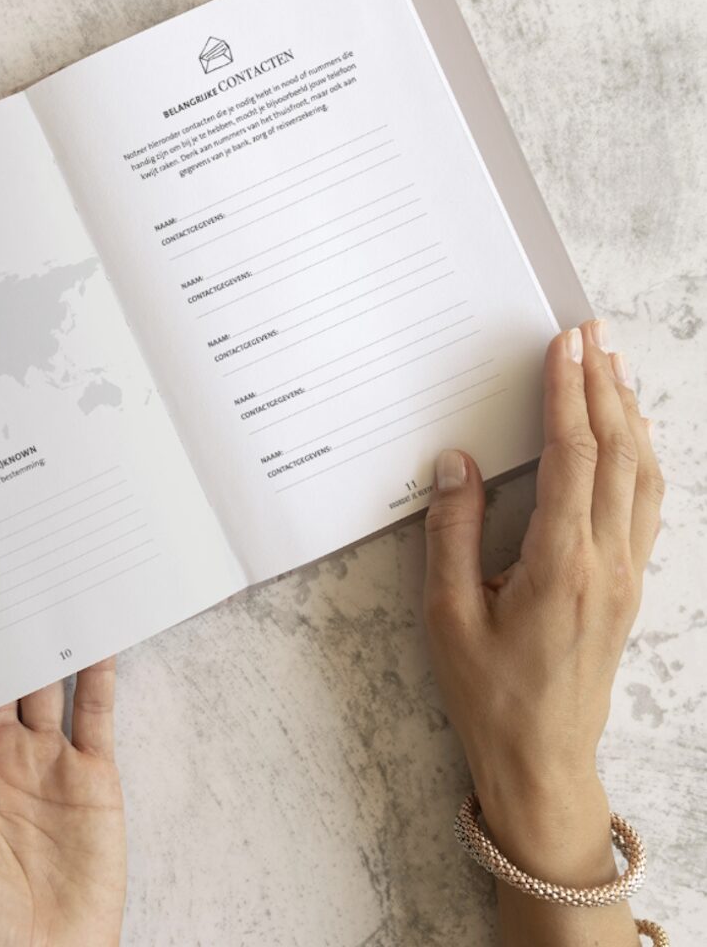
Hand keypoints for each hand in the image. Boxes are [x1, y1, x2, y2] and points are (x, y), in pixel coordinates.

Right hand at [424, 320, 662, 944]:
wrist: (542, 761)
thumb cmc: (489, 694)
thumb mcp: (448, 615)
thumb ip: (453, 533)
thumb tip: (457, 464)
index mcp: (560, 566)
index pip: (573, 459)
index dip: (568, 395)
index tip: (564, 345)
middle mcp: (605, 563)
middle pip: (615, 455)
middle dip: (603, 385)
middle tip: (591, 331)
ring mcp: (625, 575)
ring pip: (641, 476)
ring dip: (628, 415)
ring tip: (612, 366)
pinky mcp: (628, 587)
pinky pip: (645, 506)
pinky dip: (640, 457)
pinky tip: (630, 436)